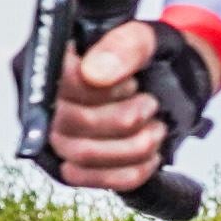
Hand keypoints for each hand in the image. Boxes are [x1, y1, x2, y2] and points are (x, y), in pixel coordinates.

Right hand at [47, 18, 211, 192]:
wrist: (174, 85)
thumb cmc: (153, 59)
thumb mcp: (149, 40)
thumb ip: (124, 47)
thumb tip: (92, 74)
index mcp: (55, 60)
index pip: (60, 81)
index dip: (102, 90)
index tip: (132, 84)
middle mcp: (46, 99)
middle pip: (70, 122)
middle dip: (125, 118)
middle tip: (150, 105)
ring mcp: (57, 135)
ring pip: (83, 154)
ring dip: (134, 145)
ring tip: (156, 128)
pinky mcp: (76, 165)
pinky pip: (96, 180)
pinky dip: (133, 171)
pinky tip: (151, 156)